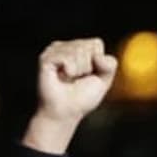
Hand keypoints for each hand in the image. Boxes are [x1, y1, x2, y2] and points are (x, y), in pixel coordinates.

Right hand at [24, 38, 117, 153]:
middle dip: (88, 67)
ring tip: (70, 79)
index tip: (89, 75)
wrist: (65, 112)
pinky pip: (67, 58)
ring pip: (78, 51)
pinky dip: (70, 71)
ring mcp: (54, 50)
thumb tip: (97, 56)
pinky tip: (62, 77)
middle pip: (88, 46)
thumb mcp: (104, 80)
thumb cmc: (82, 97)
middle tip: (77, 79)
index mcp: (79, 48)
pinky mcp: (46, 58)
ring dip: (79, 70)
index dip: (98, 62)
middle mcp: (65, 46)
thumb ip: (110, 65)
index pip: (96, 43)